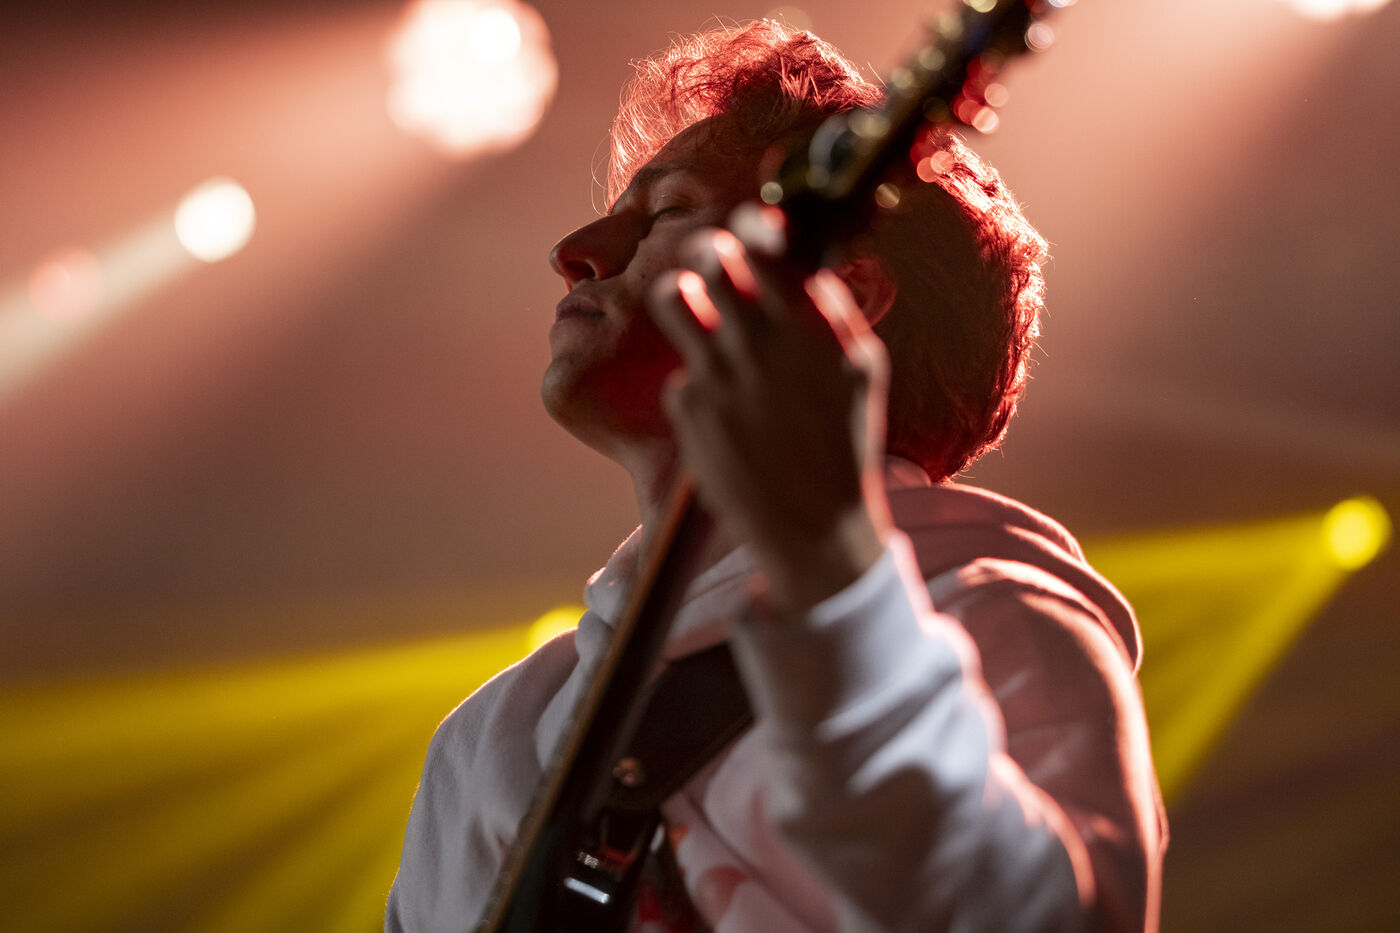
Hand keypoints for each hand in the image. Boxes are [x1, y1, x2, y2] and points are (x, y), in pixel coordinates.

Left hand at [646, 203, 894, 611]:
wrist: (815, 530)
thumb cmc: (842, 446)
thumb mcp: (860, 374)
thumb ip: (834, 314)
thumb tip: (807, 266)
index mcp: (810, 329)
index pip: (767, 246)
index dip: (751, 226)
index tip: (746, 225)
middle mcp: (761, 344)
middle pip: (712, 258)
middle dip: (708, 251)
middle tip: (712, 262)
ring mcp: (720, 375)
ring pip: (672, 297)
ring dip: (677, 293)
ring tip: (688, 306)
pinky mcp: (689, 409)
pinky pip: (679, 375)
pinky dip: (695, 387)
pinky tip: (720, 413)